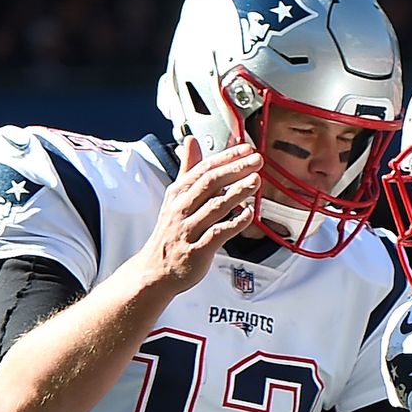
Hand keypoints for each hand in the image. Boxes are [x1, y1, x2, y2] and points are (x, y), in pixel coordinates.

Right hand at [135, 137, 261, 293]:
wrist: (155, 270)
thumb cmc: (170, 233)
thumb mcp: (175, 197)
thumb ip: (187, 169)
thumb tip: (192, 141)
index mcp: (178, 193)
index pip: (204, 168)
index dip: (227, 157)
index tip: (247, 149)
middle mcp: (182, 209)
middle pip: (210, 183)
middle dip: (235, 169)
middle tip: (256, 160)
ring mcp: (188, 230)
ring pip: (215, 206)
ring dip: (237, 192)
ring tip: (256, 181)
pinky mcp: (197, 251)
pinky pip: (218, 234)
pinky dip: (235, 223)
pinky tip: (249, 213)